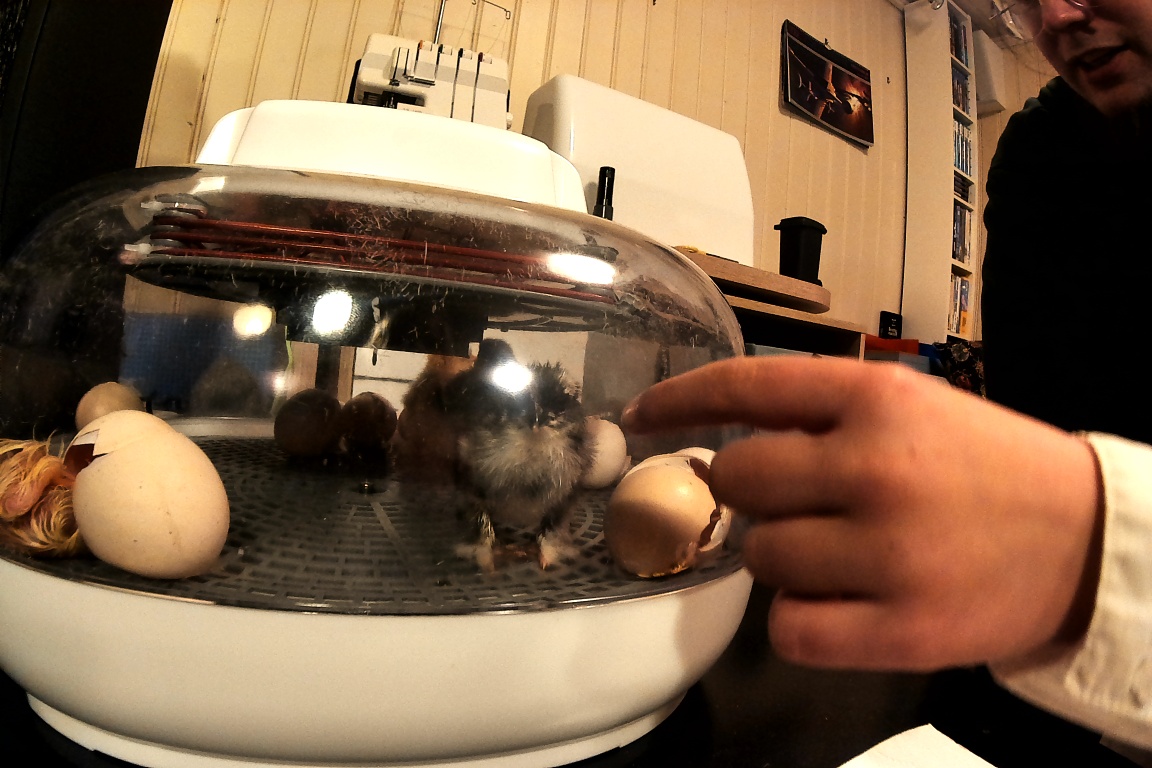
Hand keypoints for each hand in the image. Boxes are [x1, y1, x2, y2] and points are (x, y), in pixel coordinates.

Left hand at [622, 356, 1102, 671]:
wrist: (1084, 544)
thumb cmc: (983, 468)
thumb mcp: (911, 407)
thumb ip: (820, 412)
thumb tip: (717, 434)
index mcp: (877, 398)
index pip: (745, 387)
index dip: (678, 401)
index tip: (640, 419)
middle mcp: (874, 467)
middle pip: (737, 480)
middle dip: (748, 494)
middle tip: (792, 503)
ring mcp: (886, 552)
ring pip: (759, 557)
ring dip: (781, 558)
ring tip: (839, 554)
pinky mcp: (900, 629)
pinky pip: (789, 629)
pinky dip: (800, 620)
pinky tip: (839, 603)